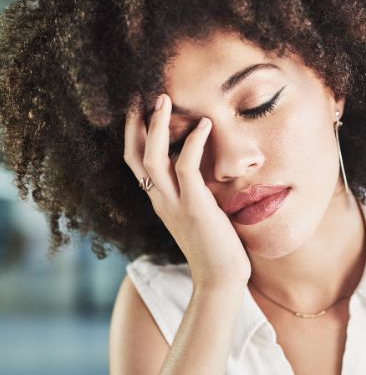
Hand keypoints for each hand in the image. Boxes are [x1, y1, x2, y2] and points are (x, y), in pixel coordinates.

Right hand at [124, 92, 251, 291]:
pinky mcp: (195, 208)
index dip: (135, 135)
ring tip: (163, 99)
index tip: (139, 109)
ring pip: (152, 159)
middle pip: (134, 156)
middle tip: (142, 95)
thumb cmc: (218, 247)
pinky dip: (192, 143)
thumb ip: (197, 192)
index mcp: (161, 201)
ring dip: (156, 127)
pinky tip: (204, 125)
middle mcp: (161, 201)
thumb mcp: (202, 213)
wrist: (221, 280)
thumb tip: (208, 168)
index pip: (138, 163)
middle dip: (134, 124)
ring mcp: (175, 205)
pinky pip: (186, 168)